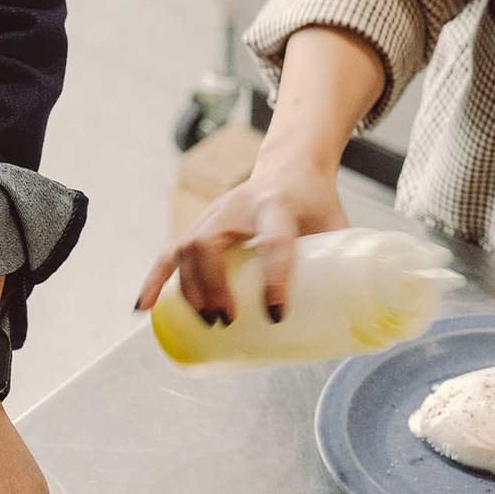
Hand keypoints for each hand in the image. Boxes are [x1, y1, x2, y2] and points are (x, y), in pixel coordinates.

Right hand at [135, 151, 347, 324]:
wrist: (291, 166)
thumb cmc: (316, 205)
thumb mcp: (337, 228)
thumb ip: (344, 270)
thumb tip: (352, 327)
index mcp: (278, 205)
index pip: (274, 240)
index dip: (274, 278)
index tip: (276, 314)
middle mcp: (238, 206)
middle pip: (211, 243)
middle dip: (213, 286)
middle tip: (228, 321)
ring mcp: (213, 214)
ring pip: (186, 248)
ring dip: (189, 289)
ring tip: (206, 322)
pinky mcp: (200, 226)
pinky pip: (169, 253)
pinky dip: (154, 281)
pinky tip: (143, 309)